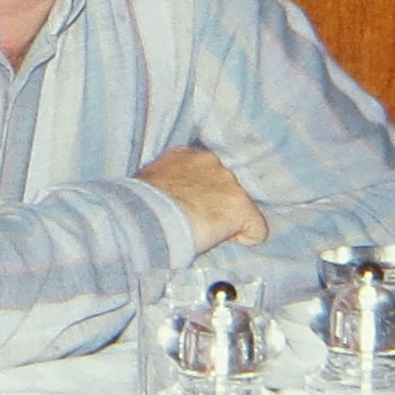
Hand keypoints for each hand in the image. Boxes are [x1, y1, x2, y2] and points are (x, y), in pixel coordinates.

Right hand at [136, 146, 268, 252]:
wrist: (145, 218)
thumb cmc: (138, 204)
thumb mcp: (149, 181)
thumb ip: (168, 181)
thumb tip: (168, 196)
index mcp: (185, 154)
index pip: (206, 169)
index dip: (201, 190)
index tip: (192, 204)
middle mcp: (211, 161)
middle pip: (226, 185)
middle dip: (217, 202)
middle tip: (197, 220)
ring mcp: (229, 182)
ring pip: (240, 205)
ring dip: (228, 218)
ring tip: (205, 231)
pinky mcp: (241, 207)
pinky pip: (256, 229)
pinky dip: (245, 238)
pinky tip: (220, 240)